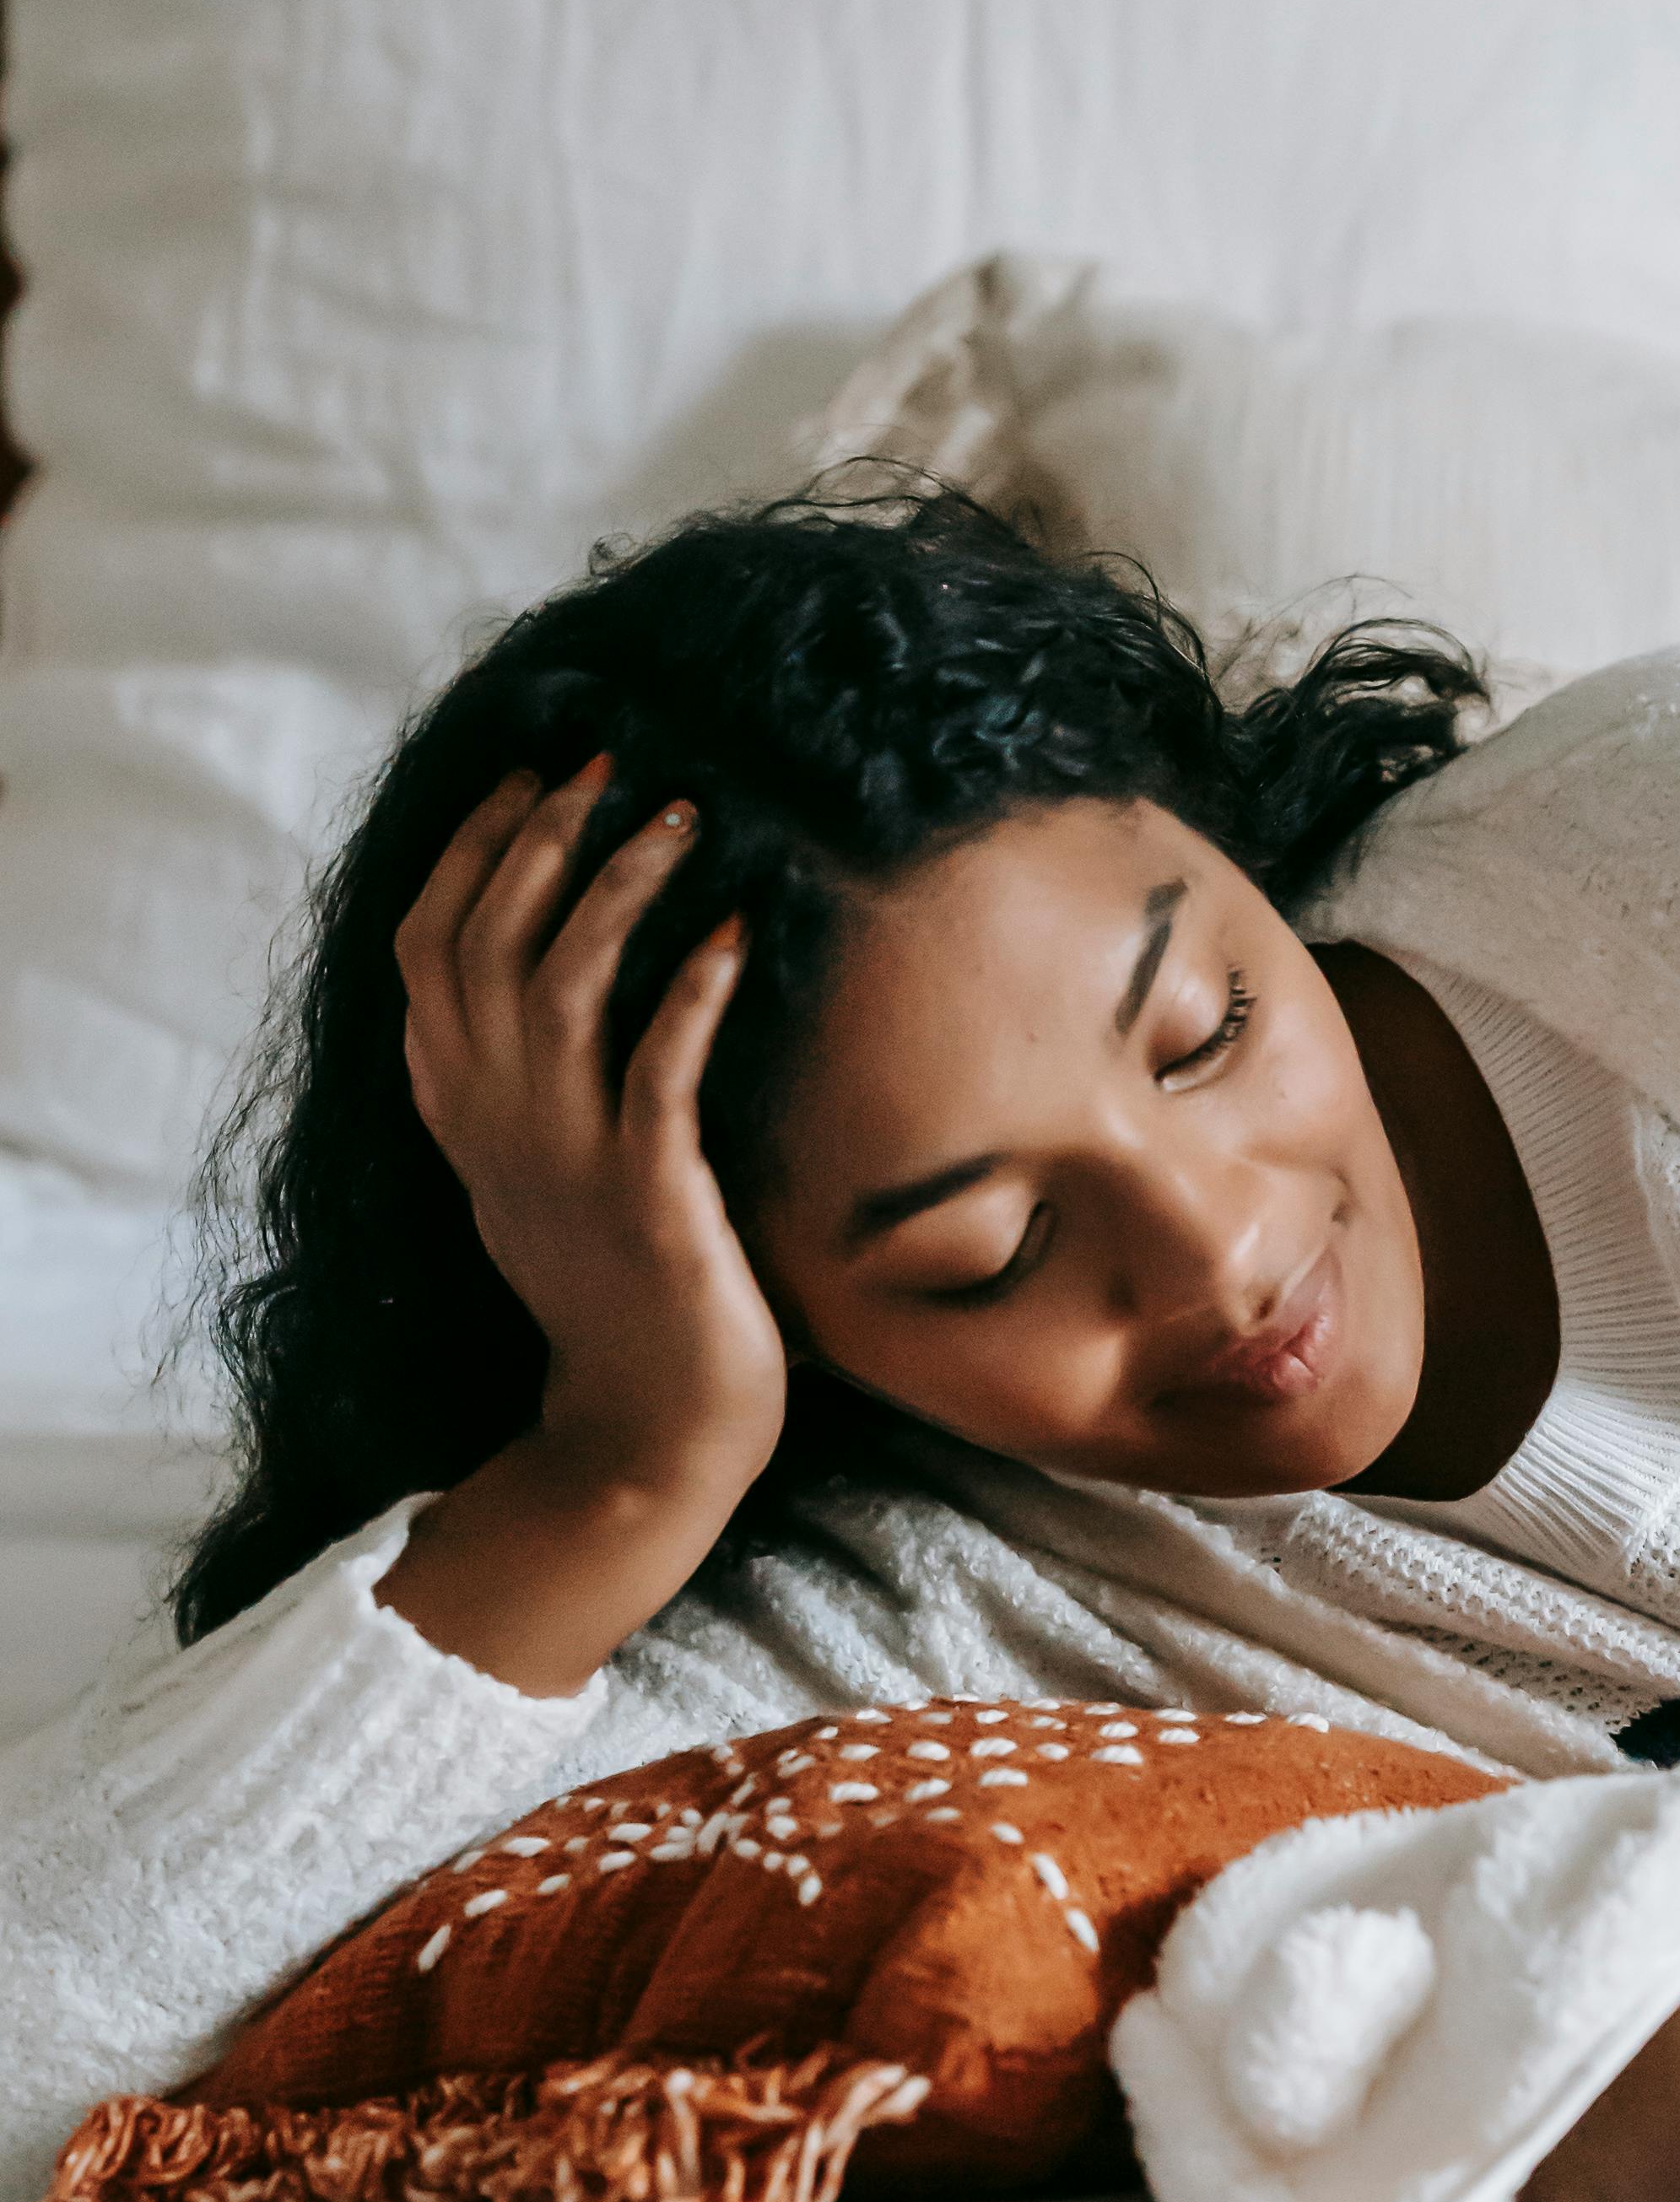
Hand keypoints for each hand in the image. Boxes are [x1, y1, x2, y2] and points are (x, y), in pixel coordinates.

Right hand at [394, 759, 784, 1518]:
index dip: (470, 852)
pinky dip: (689, 993)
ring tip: (678, 816)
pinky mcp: (647, 1201)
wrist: (648, 1437)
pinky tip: (730, 934)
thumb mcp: (537, 1180)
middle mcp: (497, 1130)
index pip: (427, 951)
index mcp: (464, 1117)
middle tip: (605, 764)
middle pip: (484, 945)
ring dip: (617, 889)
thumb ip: (515, 1090)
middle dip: (541, 838)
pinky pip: (657, 1074)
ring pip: (559, 988)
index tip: (525, 776)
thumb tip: (526, 987)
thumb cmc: (619, 1298)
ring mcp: (565, 1166)